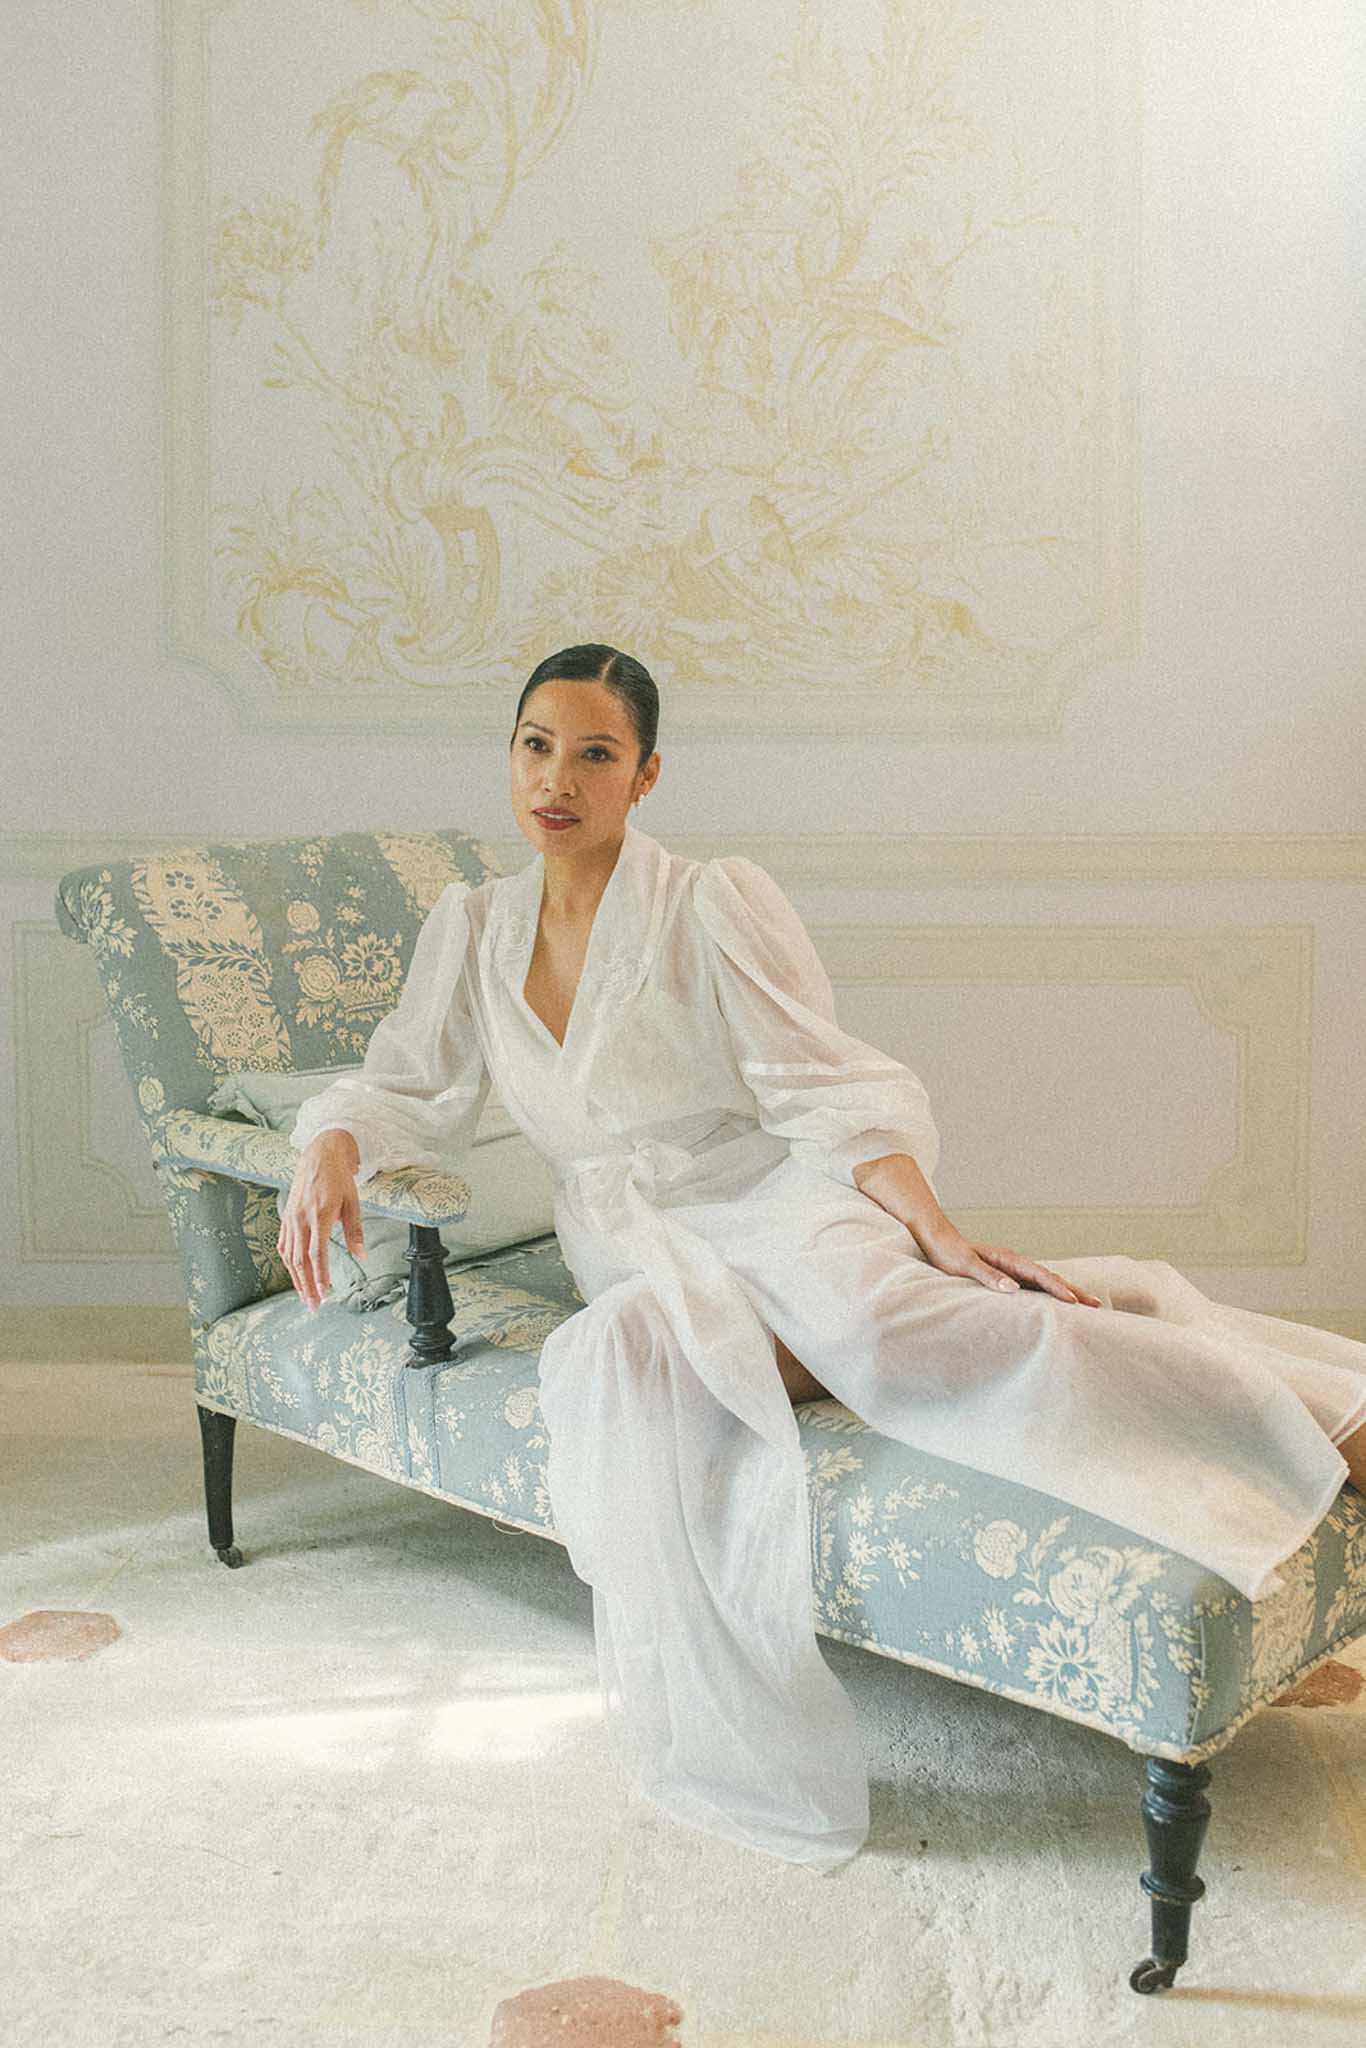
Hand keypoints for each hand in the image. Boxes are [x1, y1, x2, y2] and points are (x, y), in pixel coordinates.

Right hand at [277, 1133, 365, 1311]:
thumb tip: (362, 1254)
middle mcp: (301, 1218)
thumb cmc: (339, 1179)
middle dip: (307, 1286)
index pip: (318, 1253)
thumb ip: (355, 1230)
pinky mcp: (286, 1217)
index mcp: (320, 1215)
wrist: (319, 1155)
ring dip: (296, 1279)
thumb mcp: (353, 1202)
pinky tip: (295, 1275)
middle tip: (314, 1306)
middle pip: (300, 1260)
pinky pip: (284, 1245)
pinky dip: (289, 1263)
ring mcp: (291, 1218)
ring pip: (290, 1256)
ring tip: (305, 1297)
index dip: (320, 1275)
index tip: (324, 1293)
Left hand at [910, 1219, 1103, 1306]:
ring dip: (1064, 1293)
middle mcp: (1014, 1264)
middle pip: (1049, 1278)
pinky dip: (1048, 1295)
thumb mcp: (965, 1265)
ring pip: (1044, 1283)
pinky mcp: (1006, 1277)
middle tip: (1096, 1305)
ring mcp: (1012, 1270)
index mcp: (1008, 1260)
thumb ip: (987, 1276)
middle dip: (1072, 1291)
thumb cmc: (948, 1253)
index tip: (1073, 1301)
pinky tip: (1055, 1305)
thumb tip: (1013, 1289)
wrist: (936, 1239)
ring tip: (1085, 1306)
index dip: (1057, 1289)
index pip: (1039, 1275)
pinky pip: (1032, 1288)